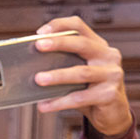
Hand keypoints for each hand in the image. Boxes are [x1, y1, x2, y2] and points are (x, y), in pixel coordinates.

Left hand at [34, 16, 131, 136]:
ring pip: (81, 72)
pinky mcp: (109, 95)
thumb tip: (28, 65)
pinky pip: (80, 97)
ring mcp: (112, 74)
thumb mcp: (77, 71)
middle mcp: (108, 56)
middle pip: (82, 44)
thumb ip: (61, 64)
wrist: (112, 112)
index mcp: (98, 46)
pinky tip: (44, 105)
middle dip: (59, 43)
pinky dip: (59, 102)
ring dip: (57, 75)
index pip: (79, 26)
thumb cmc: (88, 89)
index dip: (60, 25)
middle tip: (38, 45)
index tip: (40, 32)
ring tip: (38, 79)